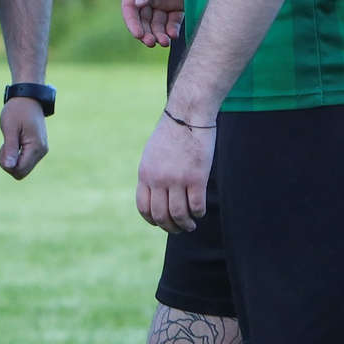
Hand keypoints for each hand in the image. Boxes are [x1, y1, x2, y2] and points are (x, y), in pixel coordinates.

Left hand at [0, 96, 47, 179]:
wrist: (28, 97)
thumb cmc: (17, 110)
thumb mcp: (10, 128)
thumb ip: (10, 149)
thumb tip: (9, 167)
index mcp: (36, 147)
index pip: (20, 170)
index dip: (7, 164)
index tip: (3, 147)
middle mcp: (42, 151)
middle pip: (21, 172)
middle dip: (9, 163)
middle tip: (4, 146)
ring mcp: (41, 150)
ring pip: (23, 168)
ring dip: (12, 159)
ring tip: (9, 142)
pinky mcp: (38, 148)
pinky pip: (25, 161)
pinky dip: (16, 156)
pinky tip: (14, 142)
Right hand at [120, 0, 185, 46]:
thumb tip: (138, 5)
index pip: (129, 6)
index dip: (132, 22)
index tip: (138, 35)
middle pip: (142, 19)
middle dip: (146, 32)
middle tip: (152, 42)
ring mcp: (164, 0)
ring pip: (157, 24)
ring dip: (158, 34)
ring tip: (165, 42)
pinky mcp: (179, 4)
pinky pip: (173, 22)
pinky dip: (172, 30)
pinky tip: (174, 35)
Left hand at [136, 112, 212, 231]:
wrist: (188, 115)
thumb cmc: (173, 133)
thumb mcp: (152, 154)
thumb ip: (152, 174)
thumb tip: (156, 196)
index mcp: (145, 174)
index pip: (143, 207)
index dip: (152, 220)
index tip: (161, 223)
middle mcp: (159, 179)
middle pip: (161, 215)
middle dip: (170, 227)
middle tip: (179, 228)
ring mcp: (177, 179)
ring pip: (179, 214)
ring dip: (185, 224)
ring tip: (191, 225)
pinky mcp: (197, 178)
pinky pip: (196, 205)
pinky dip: (198, 213)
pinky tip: (200, 212)